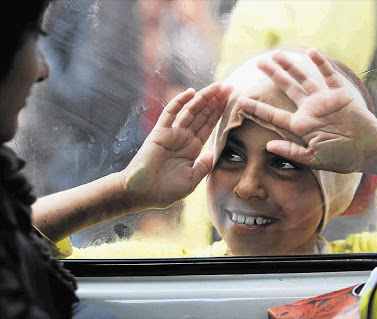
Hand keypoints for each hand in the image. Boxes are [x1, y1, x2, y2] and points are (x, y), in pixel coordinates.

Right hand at [122, 83, 232, 209]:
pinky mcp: (160, 132)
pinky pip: (170, 113)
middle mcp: (184, 138)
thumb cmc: (164, 191)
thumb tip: (214, 153)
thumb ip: (203, 166)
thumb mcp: (191, 180)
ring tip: (218, 86)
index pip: (209, 126)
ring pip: (191, 110)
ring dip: (204, 97)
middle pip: (203, 114)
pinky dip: (179, 102)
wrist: (141, 194)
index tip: (232, 101)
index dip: (220, 113)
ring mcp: (172, 133)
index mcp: (192, 149)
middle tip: (230, 87)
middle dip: (216, 101)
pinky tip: (191, 92)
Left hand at [237, 48, 376, 173]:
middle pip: (287, 89)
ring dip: (291, 67)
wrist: (369, 151)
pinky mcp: (340, 94)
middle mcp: (310, 110)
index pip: (274, 115)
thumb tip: (268, 145)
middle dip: (273, 76)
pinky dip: (321, 64)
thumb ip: (292, 151)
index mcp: (301, 126)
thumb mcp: (314, 159)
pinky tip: (311, 52)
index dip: (257, 108)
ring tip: (277, 55)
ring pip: (304, 79)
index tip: (241, 102)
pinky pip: (329, 76)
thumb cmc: (342, 158)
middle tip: (258, 63)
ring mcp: (325, 101)